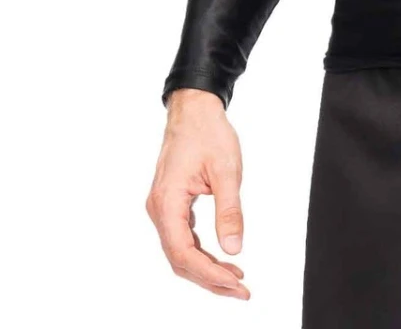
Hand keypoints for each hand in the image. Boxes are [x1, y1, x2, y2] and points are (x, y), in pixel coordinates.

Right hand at [146, 88, 250, 298]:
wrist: (194, 110)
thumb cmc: (208, 133)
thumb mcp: (227, 171)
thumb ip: (230, 211)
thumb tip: (234, 249)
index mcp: (167, 201)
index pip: (182, 252)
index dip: (208, 273)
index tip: (235, 283)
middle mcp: (159, 209)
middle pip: (179, 259)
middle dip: (209, 278)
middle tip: (241, 289)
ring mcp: (162, 207)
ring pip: (180, 251)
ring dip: (206, 268)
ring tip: (235, 278)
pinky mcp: (171, 204)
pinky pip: (181, 237)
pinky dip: (200, 252)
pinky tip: (220, 258)